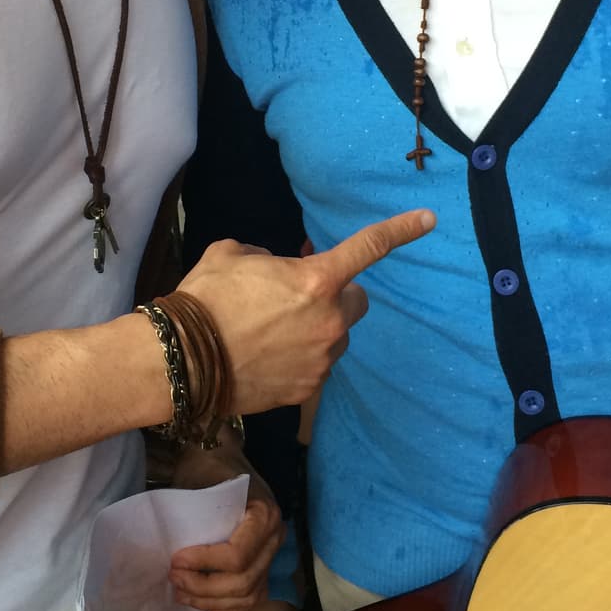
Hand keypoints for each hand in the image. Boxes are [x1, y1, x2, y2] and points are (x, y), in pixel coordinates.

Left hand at [168, 464, 283, 610]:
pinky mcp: (264, 563)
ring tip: (181, 594)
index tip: (175, 560)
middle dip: (204, 586)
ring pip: (247, 594)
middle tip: (173, 578)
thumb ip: (191, 516)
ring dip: (212, 600)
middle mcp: (274, 536)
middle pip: (242, 580)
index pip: (236, 556)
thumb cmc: (207, 466)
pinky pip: (254, 596)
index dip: (204, 564)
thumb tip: (170, 551)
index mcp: (264, 514)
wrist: (221, 453)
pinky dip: (232, 608)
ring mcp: (272, 552)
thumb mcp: (198, 480)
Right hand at [177, 209, 435, 413]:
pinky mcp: (307, 390)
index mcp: (317, 280)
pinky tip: (264, 358)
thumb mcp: (231, 255)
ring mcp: (321, 360)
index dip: (401, 230)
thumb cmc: (205, 300)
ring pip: (334, 337)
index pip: (368, 247)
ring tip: (270, 332)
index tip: (429, 219)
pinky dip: (298, 359)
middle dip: (336, 296)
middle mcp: (329, 321)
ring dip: (315, 330)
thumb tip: (274, 268)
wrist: (181, 362)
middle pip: (357, 302)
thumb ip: (265, 257)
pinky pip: (314, 366)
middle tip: (300, 297)